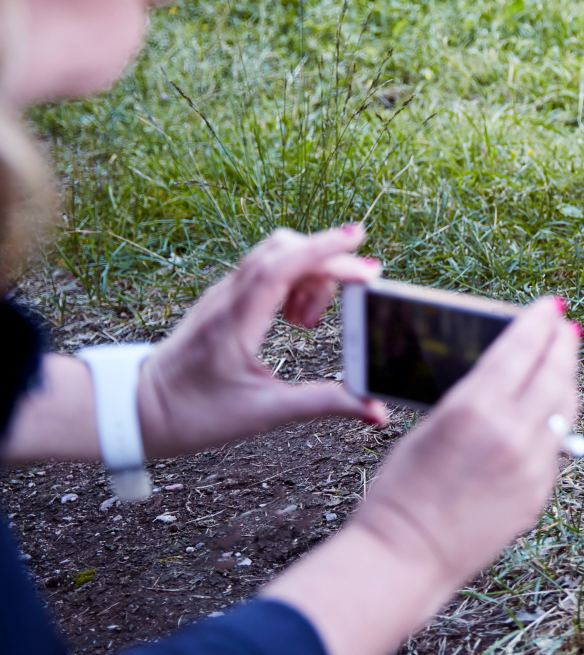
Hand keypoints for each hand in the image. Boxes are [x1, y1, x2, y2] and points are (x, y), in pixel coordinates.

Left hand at [136, 224, 387, 458]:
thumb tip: (374, 410)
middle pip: (285, 249)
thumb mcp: (264, 412)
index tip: (360, 240)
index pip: (282, 266)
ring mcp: (224, 295)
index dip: (324, 248)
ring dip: (309, 273)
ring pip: (276, 256)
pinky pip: (266, 270)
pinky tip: (295, 317)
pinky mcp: (224, 300)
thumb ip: (323, 404)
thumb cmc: (193, 414)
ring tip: (311, 320)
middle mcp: (228, 297)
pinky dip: (293, 281)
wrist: (137, 411)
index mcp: (236, 320)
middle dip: (327, 261)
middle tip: (353, 295)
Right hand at [262, 298, 581, 654]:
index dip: (539, 321)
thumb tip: (507, 373)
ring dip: (567, 380)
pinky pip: (557, 446)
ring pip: (565, 408)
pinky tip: (553, 411)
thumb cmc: (398, 492)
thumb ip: (476, 398)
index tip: (551, 305)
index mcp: (475, 408)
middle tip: (567, 327)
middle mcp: (512, 433)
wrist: (405, 558)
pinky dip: (556, 421)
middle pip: (554, 373)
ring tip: (565, 363)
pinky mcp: (538, 494)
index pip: (521, 348)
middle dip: (563, 345)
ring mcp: (532, 466)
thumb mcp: (430, 426)